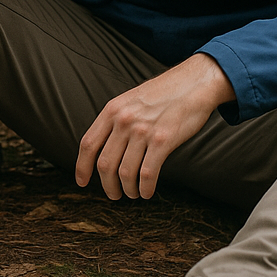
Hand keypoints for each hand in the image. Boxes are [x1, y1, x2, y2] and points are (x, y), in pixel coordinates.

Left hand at [75, 54, 235, 200]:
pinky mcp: (163, 141)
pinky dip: (145, 188)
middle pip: (104, 164)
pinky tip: (147, 192)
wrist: (194, 83)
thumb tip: (106, 146)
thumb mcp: (131, 99)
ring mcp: (143, 131)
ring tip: (133, 193)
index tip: (81, 182)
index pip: (88, 144)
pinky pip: (147, 174)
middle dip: (107, 185)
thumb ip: (116, 119)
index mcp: (112, 110)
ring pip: (125, 173)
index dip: (81, 167)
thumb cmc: (165, 93)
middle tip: (113, 194)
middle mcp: (124, 120)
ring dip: (127, 189)